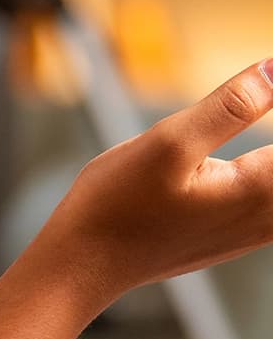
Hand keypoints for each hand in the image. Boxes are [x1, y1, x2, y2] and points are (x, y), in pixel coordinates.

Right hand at [39, 60, 272, 302]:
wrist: (85, 262)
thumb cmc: (117, 205)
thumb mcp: (169, 142)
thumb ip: (231, 105)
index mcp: (261, 188)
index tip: (271, 77)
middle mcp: (269, 216)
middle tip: (265, 88)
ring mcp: (255, 231)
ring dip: (271, 156)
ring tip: (262, 105)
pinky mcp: (237, 234)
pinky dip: (270, 173)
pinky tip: (259, 158)